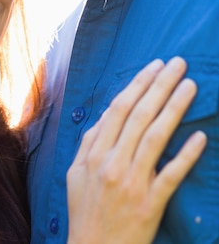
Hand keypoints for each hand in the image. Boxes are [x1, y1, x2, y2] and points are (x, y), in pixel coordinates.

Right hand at [66, 57, 206, 243]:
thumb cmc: (85, 212)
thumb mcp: (75, 174)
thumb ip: (89, 142)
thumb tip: (106, 116)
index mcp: (94, 153)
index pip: (119, 109)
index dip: (138, 84)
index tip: (155, 66)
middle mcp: (112, 163)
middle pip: (139, 115)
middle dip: (160, 85)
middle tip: (178, 64)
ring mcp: (132, 183)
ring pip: (155, 137)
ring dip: (174, 108)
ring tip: (190, 86)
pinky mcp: (150, 204)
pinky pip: (171, 175)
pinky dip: (186, 155)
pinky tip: (200, 137)